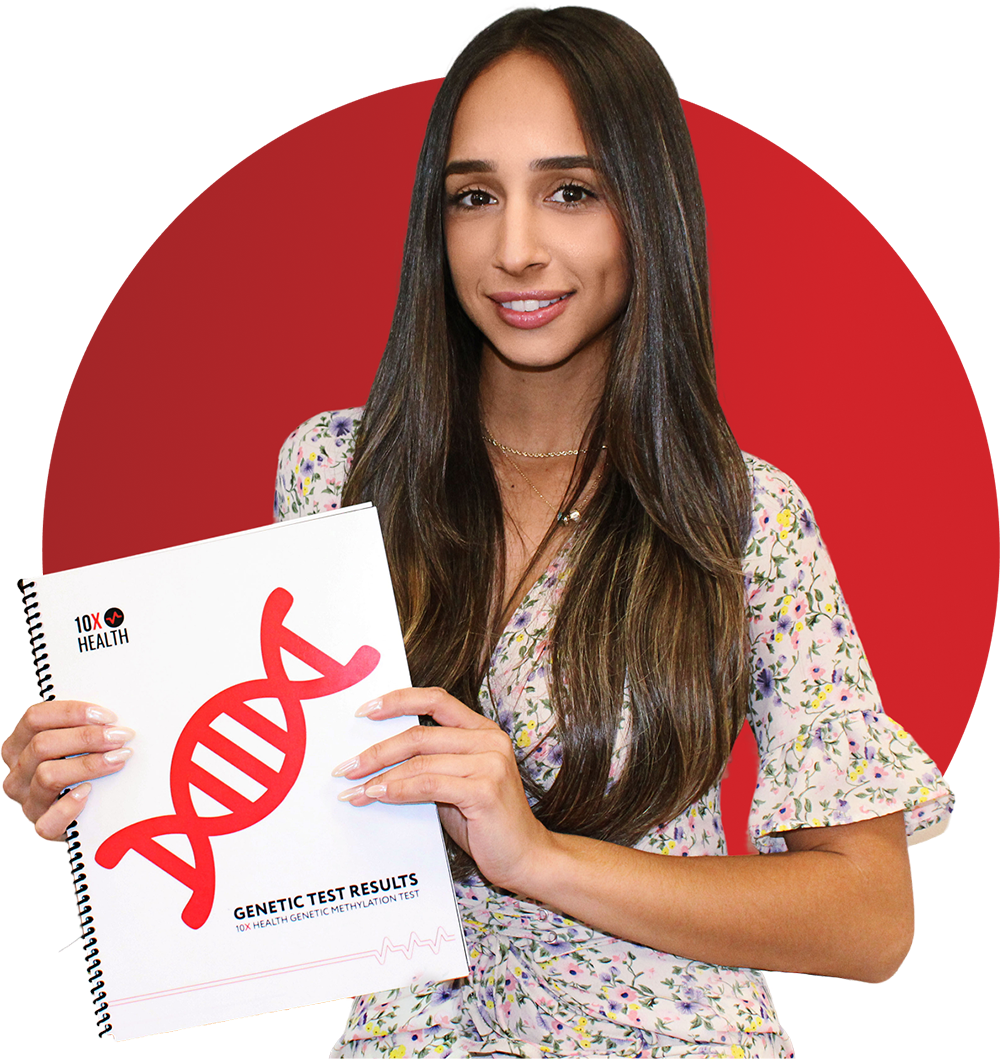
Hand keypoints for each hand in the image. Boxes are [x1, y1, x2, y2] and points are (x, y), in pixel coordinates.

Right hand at [1, 701, 134, 840]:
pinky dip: (70, 805)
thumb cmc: (81, 769)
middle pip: (42, 744)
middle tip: (120, 736)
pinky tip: (89, 791)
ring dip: (88, 764)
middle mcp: (17, 772)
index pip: (34, 717)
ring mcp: (27, 800)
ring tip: (118, 758)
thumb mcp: (74, 744)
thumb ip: (81, 727)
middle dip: (87, 737)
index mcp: (19, 745)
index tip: (108, 716)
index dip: (72, 712)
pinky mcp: (42, 825)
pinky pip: (49, 819)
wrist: (84, 815)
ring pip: (47, 775)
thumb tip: (111, 716)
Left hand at [333, 687, 552, 893]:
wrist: (526, 857)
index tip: (364, 710)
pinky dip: (398, 789)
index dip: (398, 700)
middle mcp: (489, 740)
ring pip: (420, 761)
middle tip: (346, 767)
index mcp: (482, 730)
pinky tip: (379, 794)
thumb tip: (377, 762)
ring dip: (380, 775)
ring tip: (355, 789)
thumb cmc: (486, 822)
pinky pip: (429, 784)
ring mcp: (490, 763)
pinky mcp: (485, 790)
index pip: (436, 699)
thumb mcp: (456, 783)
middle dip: (376, 750)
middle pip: (419, 734)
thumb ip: (429, 765)